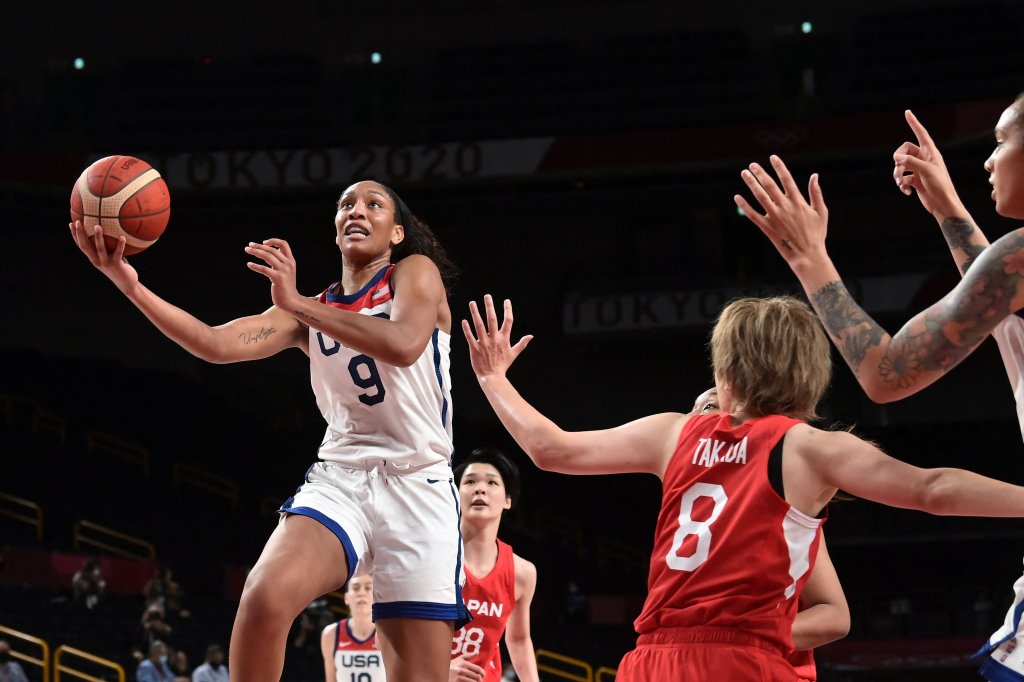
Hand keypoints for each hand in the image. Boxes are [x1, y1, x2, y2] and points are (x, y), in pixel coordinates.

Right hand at [69, 221, 139, 295]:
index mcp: (93, 258)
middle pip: (85, 246)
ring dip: (97, 237)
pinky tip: (122, 237)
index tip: (71, 223)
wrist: (126, 283)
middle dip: (80, 234)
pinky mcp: (116, 265)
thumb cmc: (120, 267)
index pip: (81, 245)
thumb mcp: (111, 256)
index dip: (74, 235)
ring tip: (97, 225)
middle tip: (78, 222)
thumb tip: (111, 230)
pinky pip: (118, 253)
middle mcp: (97, 260)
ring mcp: (106, 263)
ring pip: (99, 248)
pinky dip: (120, 244)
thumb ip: (108, 246)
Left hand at [245, 238, 300, 308]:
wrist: (291, 301)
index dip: (273, 241)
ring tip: (247, 250)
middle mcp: (288, 264)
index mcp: (291, 261)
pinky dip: (255, 266)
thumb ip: (278, 262)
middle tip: (249, 245)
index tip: (264, 243)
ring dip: (256, 252)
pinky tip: (249, 264)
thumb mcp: (285, 271)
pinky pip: (264, 269)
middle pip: (272, 250)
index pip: (283, 244)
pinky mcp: (278, 278)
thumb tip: (266, 253)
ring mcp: (283, 271)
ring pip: (268, 256)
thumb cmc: (285, 286)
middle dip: (259, 246)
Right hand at [448, 654, 485, 681]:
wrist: (442, 672)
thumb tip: (477, 652)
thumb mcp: (459, 659)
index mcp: (464, 663)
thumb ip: (469, 655)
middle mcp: (462, 670)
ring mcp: (459, 677)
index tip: (483, 676)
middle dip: (480, 679)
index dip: (483, 673)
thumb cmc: (452, 666)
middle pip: (477, 677)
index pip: (478, 669)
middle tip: (480, 680)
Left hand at [462, 295, 532, 379]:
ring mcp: (484, 343)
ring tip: (472, 303)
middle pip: (492, 319)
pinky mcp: (475, 349)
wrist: (492, 377)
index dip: (508, 310)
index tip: (506, 300)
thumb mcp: (514, 354)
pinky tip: (464, 320)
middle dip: (490, 307)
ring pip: (479, 325)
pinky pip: (470, 337)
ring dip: (475, 313)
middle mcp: (494, 339)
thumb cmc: (502, 365)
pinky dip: (467, 329)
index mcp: (504, 339)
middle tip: (487, 296)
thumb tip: (531, 336)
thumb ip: (522, 344)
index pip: (508, 321)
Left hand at [734, 155, 829, 273]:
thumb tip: (815, 175)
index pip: (787, 179)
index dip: (779, 167)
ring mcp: (775, 217)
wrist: (807, 255)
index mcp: (798, 201)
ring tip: (744, 173)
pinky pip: (752, 215)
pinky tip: (737, 197)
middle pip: (770, 185)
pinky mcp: (767, 228)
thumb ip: (816, 193)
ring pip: (760, 196)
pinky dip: (744, 205)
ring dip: (751, 183)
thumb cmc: (816, 234)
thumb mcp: (821, 212)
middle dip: (760, 173)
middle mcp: (785, 207)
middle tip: (752, 165)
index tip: (772, 157)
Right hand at [892, 109, 965, 218]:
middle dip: (898, 159)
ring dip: (897, 175)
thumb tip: (896, 157)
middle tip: (898, 166)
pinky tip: (907, 192)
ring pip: (900, 166)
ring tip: (901, 184)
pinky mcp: (915, 181)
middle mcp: (924, 159)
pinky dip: (902, 185)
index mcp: (931, 152)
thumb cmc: (940, 185)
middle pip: (904, 150)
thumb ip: (910, 161)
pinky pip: (902, 178)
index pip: (921, 133)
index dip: (914, 123)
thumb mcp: (926, 170)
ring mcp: (919, 169)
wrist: (943, 204)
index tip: (907, 112)